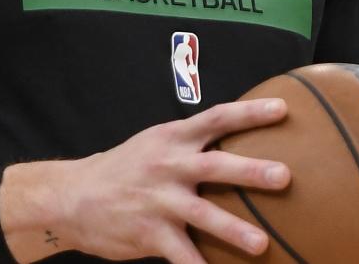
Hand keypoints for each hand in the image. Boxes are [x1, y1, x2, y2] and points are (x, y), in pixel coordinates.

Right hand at [0, 98, 289, 262]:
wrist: (74, 195)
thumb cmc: (125, 168)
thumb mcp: (155, 143)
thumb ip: (191, 144)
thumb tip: (236, 142)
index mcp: (173, 137)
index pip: (217, 118)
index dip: (250, 112)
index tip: (281, 108)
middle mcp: (168, 165)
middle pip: (216, 165)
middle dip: (251, 171)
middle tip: (284, 176)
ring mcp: (159, 200)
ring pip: (203, 215)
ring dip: (234, 230)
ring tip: (261, 244)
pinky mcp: (149, 233)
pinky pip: (181, 256)